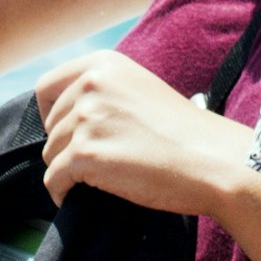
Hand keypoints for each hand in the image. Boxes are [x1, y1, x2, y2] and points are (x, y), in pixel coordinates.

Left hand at [32, 51, 260, 231]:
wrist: (214, 161)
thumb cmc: (184, 133)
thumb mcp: (140, 89)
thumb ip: (104, 91)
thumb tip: (68, 114)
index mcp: (103, 64)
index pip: (46, 87)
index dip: (53, 114)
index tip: (67, 132)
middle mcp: (90, 85)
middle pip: (49, 125)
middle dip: (66, 146)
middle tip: (99, 161)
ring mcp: (86, 119)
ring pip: (50, 154)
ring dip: (69, 170)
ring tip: (101, 178)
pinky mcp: (85, 154)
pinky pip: (54, 180)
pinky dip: (63, 192)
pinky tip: (80, 196)